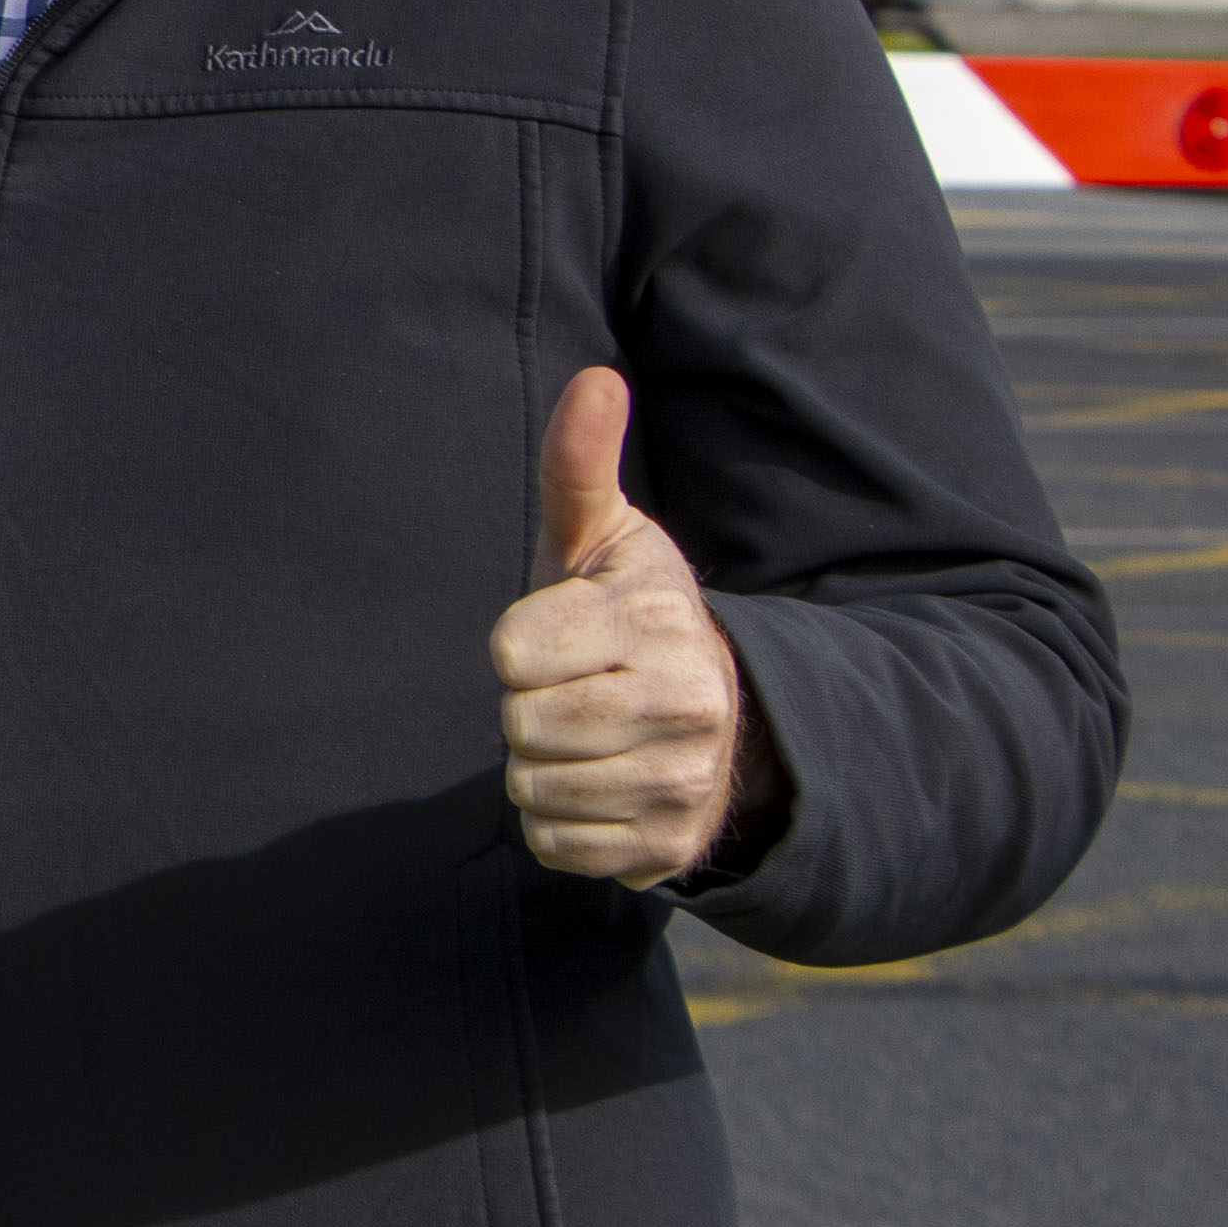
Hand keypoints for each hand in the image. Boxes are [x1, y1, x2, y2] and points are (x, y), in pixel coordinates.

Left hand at [492, 365, 775, 886]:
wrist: (717, 718)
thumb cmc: (626, 615)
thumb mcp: (604, 539)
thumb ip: (580, 465)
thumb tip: (597, 378)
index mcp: (661, 621)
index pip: (510, 649)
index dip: (519, 644)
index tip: (564, 634)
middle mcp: (687, 704)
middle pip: (519, 724)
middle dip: (526, 708)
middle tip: (574, 689)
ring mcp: (684, 782)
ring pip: (532, 788)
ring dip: (539, 766)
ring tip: (588, 735)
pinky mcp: (668, 848)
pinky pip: (553, 844)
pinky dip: (559, 823)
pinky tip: (600, 785)